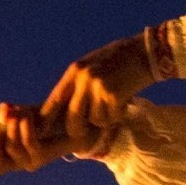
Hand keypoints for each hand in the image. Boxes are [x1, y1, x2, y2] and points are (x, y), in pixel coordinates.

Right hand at [0, 99, 118, 181]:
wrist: (76, 124)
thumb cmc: (48, 119)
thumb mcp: (26, 114)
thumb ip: (13, 114)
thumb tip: (3, 110)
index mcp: (8, 155)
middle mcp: (18, 162)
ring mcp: (32, 161)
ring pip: (13, 153)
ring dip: (11, 135)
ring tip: (16, 118)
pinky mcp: (45, 155)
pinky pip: (30, 146)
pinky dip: (25, 133)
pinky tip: (26, 119)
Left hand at [43, 26, 168, 131]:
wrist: (144, 52)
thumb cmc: (117, 61)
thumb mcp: (91, 66)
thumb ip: (77, 85)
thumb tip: (62, 109)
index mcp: (74, 71)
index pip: (54, 100)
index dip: (47, 120)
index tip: (41, 133)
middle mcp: (83, 78)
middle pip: (72, 118)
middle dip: (77, 130)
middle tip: (85, 131)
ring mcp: (98, 86)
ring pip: (94, 121)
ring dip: (103, 120)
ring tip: (111, 106)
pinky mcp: (115, 94)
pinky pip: (110, 118)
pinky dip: (116, 117)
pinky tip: (122, 104)